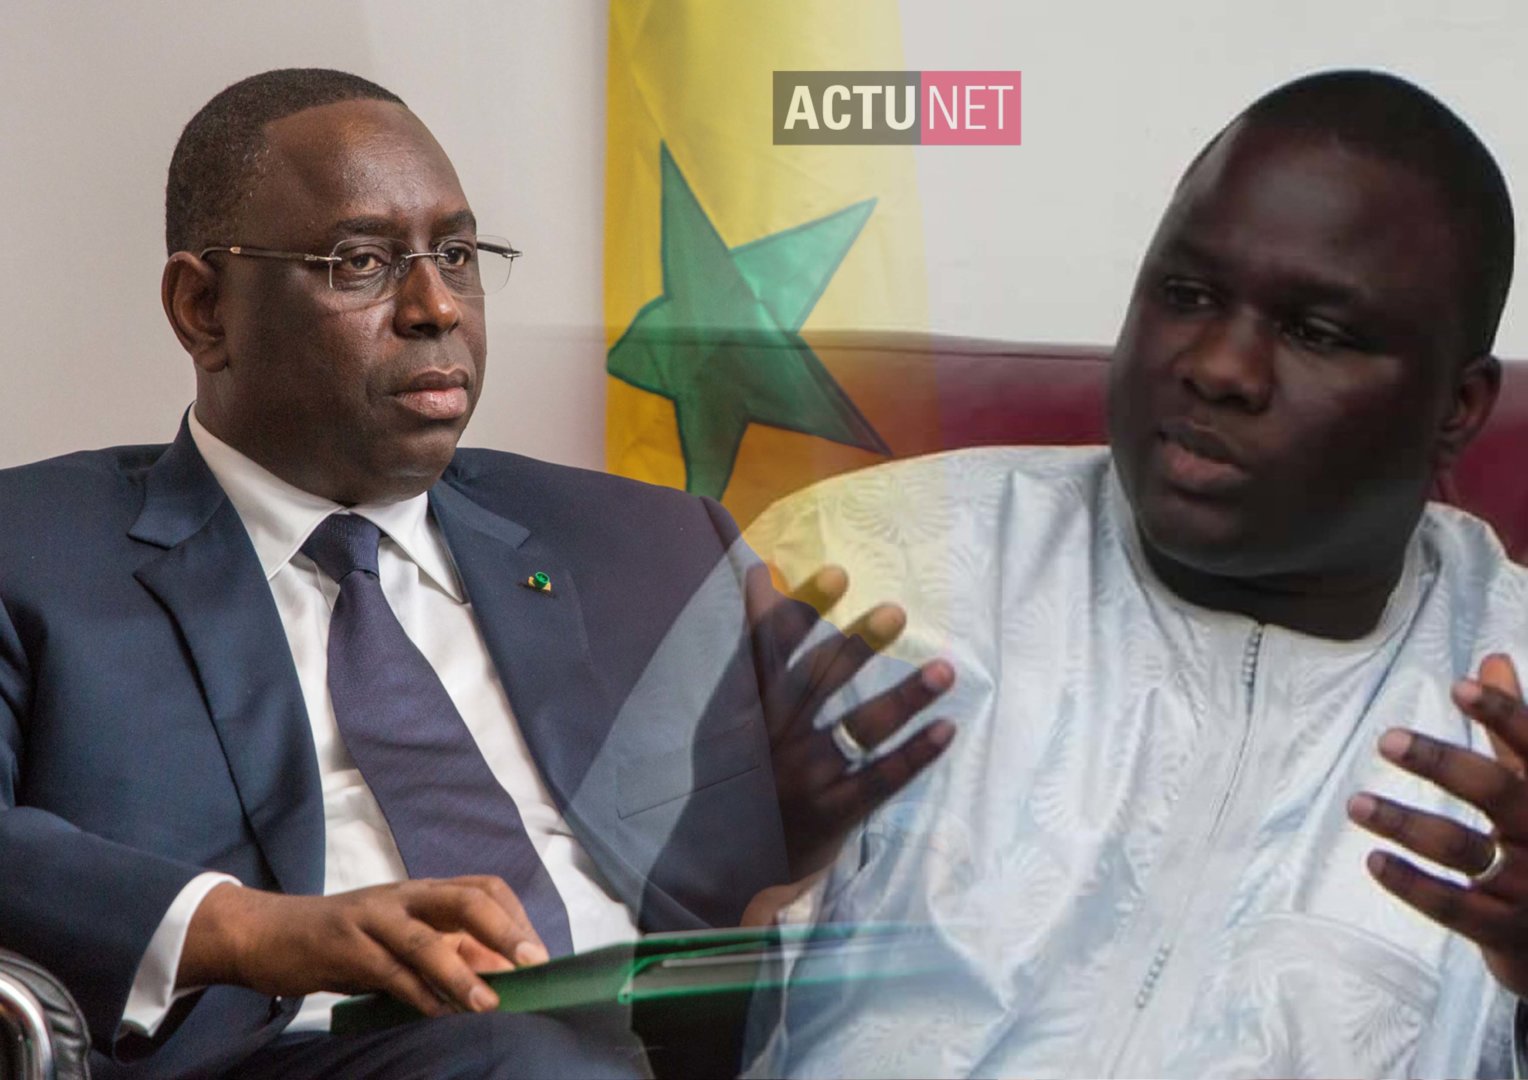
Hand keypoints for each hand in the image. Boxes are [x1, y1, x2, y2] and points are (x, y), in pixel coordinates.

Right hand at [179, 876, 548, 1016]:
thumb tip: (497, 973)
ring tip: (490, 1003)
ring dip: (462, 973)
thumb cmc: (342, 940)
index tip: (537, 954)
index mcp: (421, 892)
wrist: (264, 934)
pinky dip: (417, 994)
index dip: (514, 917)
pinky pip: (387, 971)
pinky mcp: (343, 946)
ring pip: (425, 940)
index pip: (482, 888)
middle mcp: (402, 897)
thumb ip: (444, 950)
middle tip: (532, 964)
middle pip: (465, 900)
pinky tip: (437, 1014)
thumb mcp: (397, 939)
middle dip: (504, 930)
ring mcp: (372, 919)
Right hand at [746, 563, 954, 877]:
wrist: (726, 865)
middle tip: (896, 612)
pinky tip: (946, 729)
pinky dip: (915, 755)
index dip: (802, 611)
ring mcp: (803, 778)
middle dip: (857, 646)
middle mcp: (771, 739)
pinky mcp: (833, 813)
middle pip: (818, 683)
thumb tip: (757, 571)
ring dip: (904, 697)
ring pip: (858, 730)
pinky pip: (880, 780)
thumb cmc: (737, 770)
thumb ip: (751, 644)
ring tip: (944, 670)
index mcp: (745, 708)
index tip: (837, 574)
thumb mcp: (730, 709)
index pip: (771, 650)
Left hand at [1347, 653, 1527, 994]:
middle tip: (1387, 740)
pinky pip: (1453, 907)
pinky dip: (1412, 884)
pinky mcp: (1505, 931)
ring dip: (1406, 824)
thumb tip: (1491, 659)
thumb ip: (1512, 732)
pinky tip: (1374, 860)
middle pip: (1497, 792)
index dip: (1503, 716)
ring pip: (1463, 849)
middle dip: (1443, 765)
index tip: (1461, 686)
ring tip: (1357, 803)